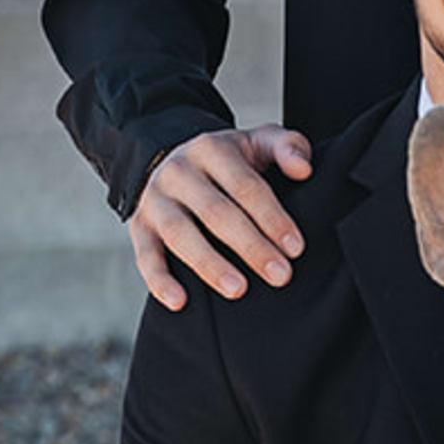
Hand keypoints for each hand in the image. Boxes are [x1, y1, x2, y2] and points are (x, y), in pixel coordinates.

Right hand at [131, 125, 312, 309]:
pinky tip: (179, 301)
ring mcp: (155, 200)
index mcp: (212, 149)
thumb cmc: (229, 160)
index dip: (271, 217)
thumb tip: (303, 169)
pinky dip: (159, 280)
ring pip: (179, 233)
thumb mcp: (258, 141)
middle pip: (216, 212)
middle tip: (280, 275)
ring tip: (238, 289)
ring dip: (209, 264)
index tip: (295, 248)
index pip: (246, 186)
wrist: (171, 158)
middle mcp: (179, 172)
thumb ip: (288, 146)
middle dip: (250, 246)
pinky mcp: (140, 226)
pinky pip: (144, 255)